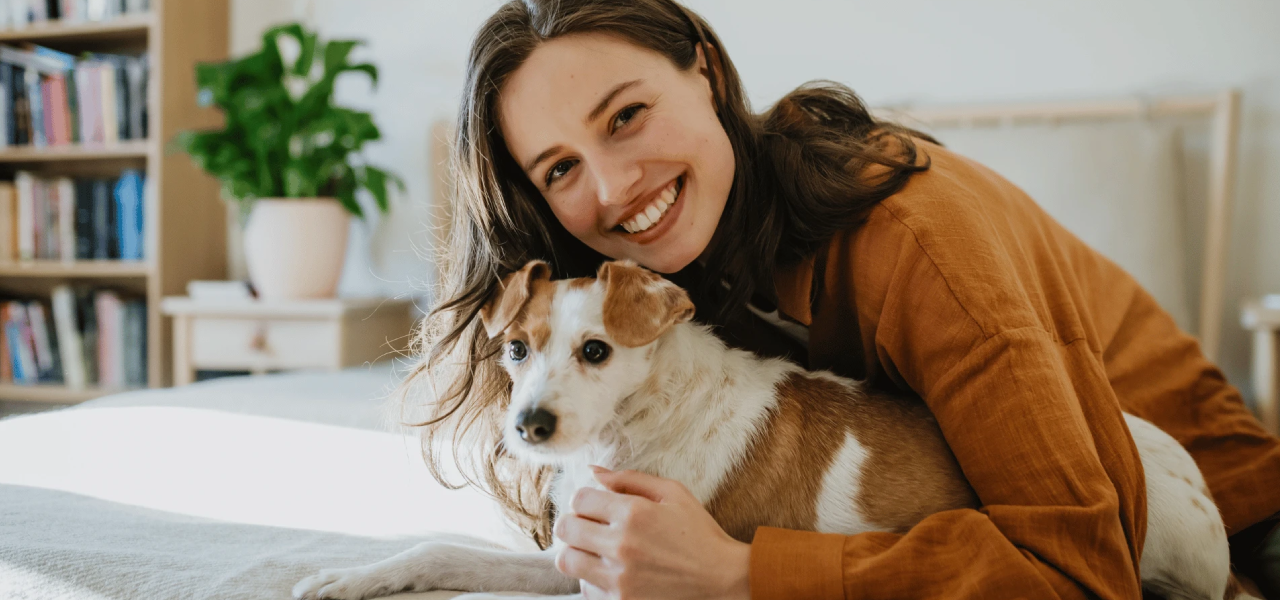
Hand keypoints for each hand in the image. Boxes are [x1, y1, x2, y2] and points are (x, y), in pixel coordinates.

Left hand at [553, 466, 750, 599]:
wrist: (722, 578)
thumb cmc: (699, 532)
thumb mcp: (673, 493)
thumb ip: (630, 478)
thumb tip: (594, 472)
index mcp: (634, 513)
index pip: (579, 499)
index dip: (585, 499)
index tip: (596, 506)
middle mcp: (621, 545)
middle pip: (566, 528)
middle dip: (575, 522)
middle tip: (590, 526)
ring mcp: (619, 578)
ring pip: (566, 560)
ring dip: (576, 552)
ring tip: (594, 550)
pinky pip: (584, 588)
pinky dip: (592, 579)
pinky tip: (611, 572)